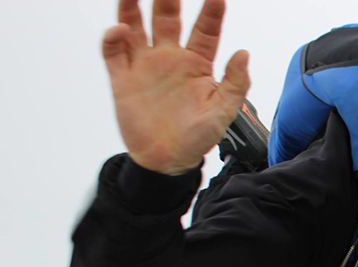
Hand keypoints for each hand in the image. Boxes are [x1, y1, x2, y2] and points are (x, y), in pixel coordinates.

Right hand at [102, 0, 250, 174]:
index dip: (212, 11)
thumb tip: (244, 53)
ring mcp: (145, 65)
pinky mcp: (123, 78)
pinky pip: (114, 52)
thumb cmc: (197, 137)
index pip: (206, 30)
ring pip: (136, 26)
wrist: (166, 160)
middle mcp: (170, 58)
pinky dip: (113, 38)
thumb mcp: (224, 112)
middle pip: (168, 18)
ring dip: (132, 7)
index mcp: (197, 64)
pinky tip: (120, 29)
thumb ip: (236, 83)